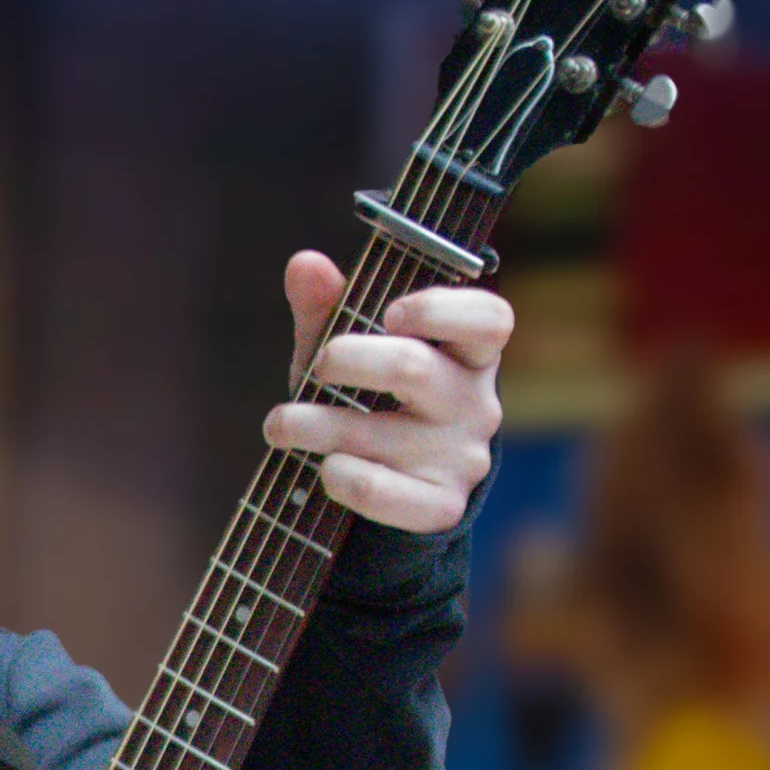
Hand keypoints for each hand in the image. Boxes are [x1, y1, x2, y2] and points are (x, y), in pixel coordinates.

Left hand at [264, 250, 509, 533]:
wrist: (383, 490)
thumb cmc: (366, 400)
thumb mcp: (345, 352)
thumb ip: (327, 307)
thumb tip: (305, 264)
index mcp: (469, 353)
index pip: (490, 318)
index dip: (439, 309)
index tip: (389, 313)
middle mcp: (477, 403)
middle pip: (412, 368)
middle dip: (345, 360)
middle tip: (317, 366)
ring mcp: (463, 458)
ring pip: (378, 431)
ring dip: (310, 423)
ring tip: (278, 424)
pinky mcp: (440, 506)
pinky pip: (378, 489)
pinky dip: (339, 476)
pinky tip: (323, 467)